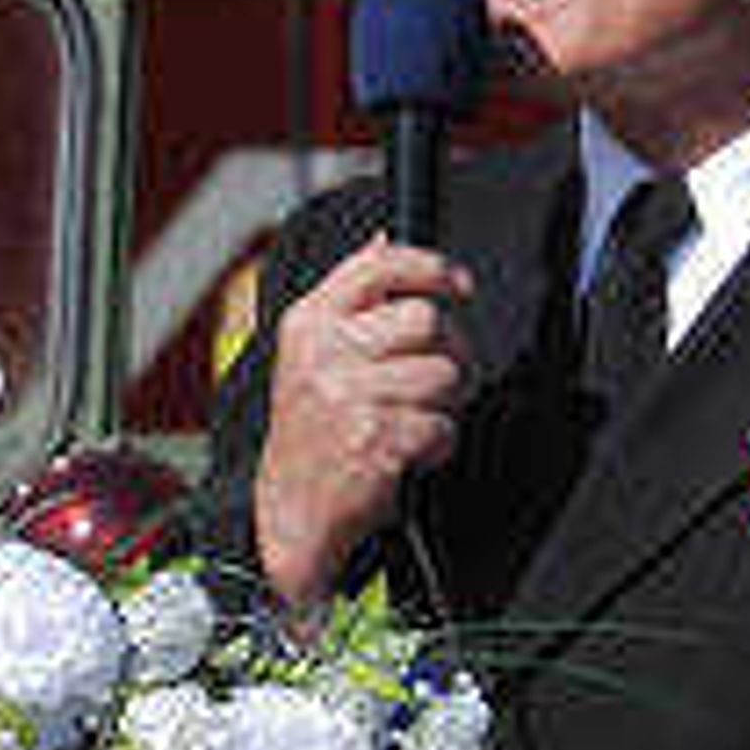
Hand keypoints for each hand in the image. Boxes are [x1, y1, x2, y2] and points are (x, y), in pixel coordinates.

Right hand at [250, 239, 475, 607]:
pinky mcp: (375, 440)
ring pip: (442, 375)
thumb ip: (350, 299)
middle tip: (435, 377)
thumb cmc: (311, 434)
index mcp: (309, 324)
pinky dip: (437, 444)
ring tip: (412, 420)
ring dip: (443, 404)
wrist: (290, 512)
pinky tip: (408, 451)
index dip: (432, 267)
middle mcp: (324, 355)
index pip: (379, 266)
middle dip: (448, 349)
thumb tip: (383, 237)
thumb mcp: (311, 356)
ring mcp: (348, 397)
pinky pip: (441, 426)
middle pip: (426, 319)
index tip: (459, 285)